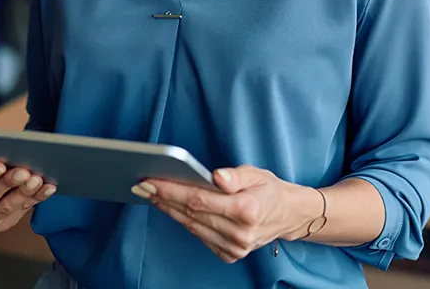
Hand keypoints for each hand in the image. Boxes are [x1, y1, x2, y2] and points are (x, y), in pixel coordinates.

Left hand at [134, 166, 321, 262]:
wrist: (287, 215)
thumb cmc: (269, 190)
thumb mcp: (257, 174)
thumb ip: (236, 176)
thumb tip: (216, 177)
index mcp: (247, 210)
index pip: (200, 200)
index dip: (173, 190)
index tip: (152, 181)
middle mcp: (240, 233)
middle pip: (192, 214)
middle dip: (164, 198)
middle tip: (143, 186)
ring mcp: (235, 247)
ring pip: (193, 226)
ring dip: (170, 210)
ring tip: (153, 195)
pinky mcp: (230, 254)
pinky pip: (200, 236)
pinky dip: (185, 222)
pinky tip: (173, 209)